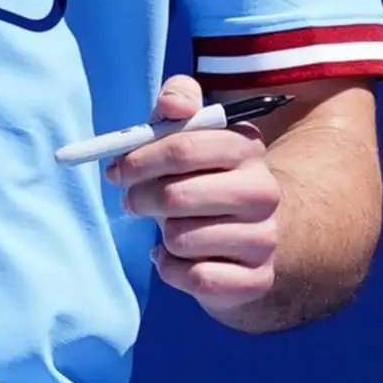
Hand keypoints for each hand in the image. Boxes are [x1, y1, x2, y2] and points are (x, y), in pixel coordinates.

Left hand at [111, 73, 285, 315]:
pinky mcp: (257, 279)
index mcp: (246, 147)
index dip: (138, 159)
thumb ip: (177, 102)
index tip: (116, 170)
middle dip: (139, 199)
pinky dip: (172, 269)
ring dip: (161, 235)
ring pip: (180, 238)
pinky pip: (194, 277)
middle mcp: (264, 191)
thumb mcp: (185, 132)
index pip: (182, 146)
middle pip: (176, 196)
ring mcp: (265, 238)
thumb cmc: (198, 175)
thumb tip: (171, 105)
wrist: (240, 236)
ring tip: (169, 228)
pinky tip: (178, 258)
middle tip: (132, 201)